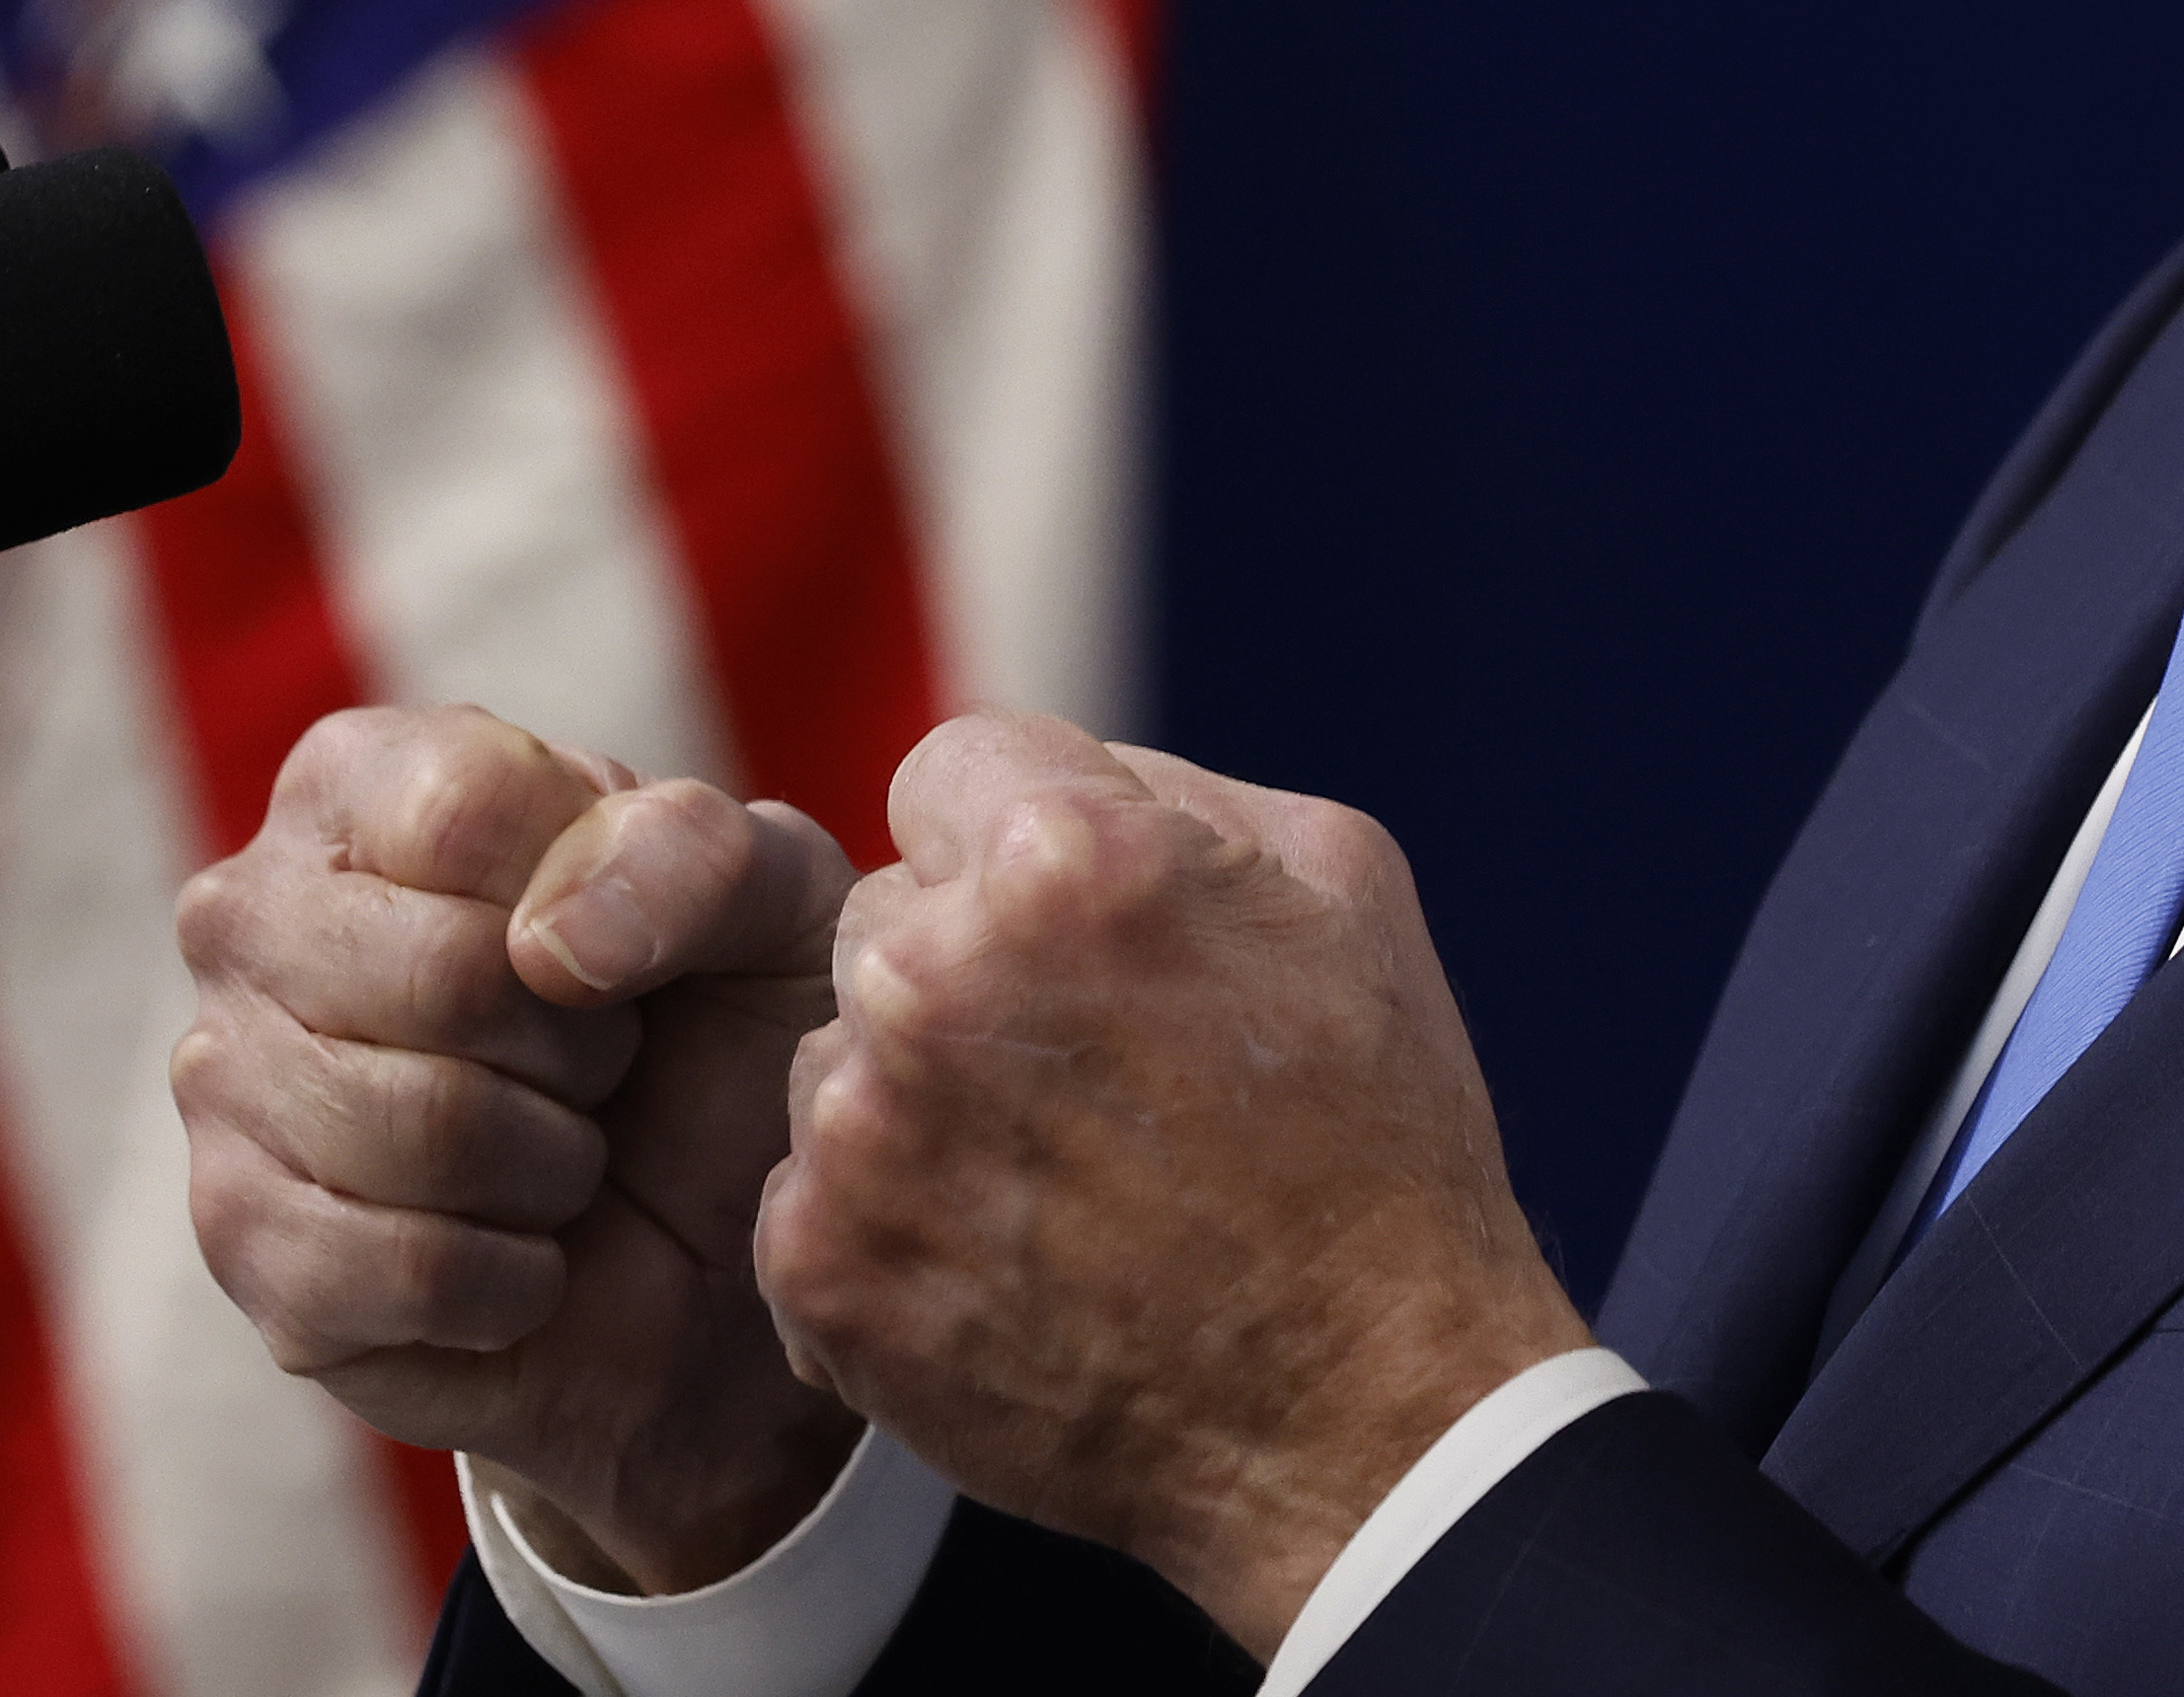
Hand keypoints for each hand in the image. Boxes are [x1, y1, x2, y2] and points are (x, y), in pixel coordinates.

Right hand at [172, 705, 866, 1592]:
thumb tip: (547, 944)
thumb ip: (693, 855)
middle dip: (581, 1046)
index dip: (591, 898)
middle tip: (605, 1066)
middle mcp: (253, 912)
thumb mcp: (776, 898)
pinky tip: (527, 1258)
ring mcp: (222, 1081)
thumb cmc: (727, 1022)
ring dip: (552, 1166)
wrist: (719, 1240)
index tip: (627, 946)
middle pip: (436, 975)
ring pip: (415, 1129)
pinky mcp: (243, 1247)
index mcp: (363, 780)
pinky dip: (509, 1282)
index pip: (462, 812)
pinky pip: (389, 1271)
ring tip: (565, 1152)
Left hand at [754, 713, 1592, 1653]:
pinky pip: (811, 1192)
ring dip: (919, 1100)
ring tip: (1060, 1184)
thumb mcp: (1335, 883)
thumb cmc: (1372, 1134)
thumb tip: (1051, 776)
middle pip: (886, 913)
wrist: (1364, 1411)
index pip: (947, 771)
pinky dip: (890, 1226)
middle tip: (1089, 1076)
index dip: (1026, 847)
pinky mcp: (823, 1269)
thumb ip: (1165, 789)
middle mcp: (934, 978)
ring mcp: (863, 1132)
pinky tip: (1006, 1264)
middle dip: (969, 972)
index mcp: (1062, 858)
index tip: (1090, 937)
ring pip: (841, 1055)